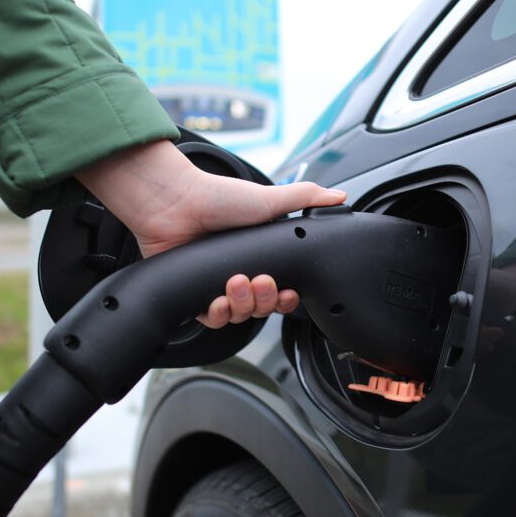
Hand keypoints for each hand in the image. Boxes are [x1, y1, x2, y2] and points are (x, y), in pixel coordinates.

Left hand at [75, 140, 345, 326]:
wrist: (175, 203)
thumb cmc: (217, 198)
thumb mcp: (270, 199)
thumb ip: (307, 198)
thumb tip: (340, 196)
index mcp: (259, 256)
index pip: (281, 291)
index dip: (287, 298)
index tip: (289, 292)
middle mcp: (240, 272)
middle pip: (262, 307)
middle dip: (265, 299)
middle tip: (261, 280)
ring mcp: (215, 284)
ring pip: (239, 315)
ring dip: (243, 303)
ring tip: (236, 282)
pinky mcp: (193, 294)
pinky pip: (212, 319)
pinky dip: (218, 314)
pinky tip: (219, 301)